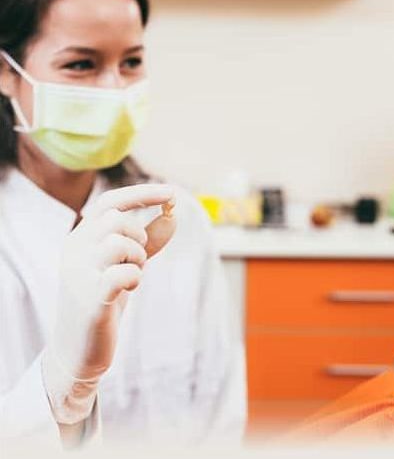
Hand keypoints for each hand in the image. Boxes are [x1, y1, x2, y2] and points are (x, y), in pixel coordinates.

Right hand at [42, 184, 176, 424]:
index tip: (173, 193)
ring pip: (118, 242)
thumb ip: (148, 239)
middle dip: (139, 237)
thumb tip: (173, 213)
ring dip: (137, 258)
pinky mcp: (89, 298)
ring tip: (133, 275)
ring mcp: (78, 273)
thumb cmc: (105, 299)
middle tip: (139, 260)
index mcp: (80, 237)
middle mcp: (73, 249)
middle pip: (117, 220)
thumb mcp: (126, 263)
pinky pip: (122, 273)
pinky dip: (134, 277)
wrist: (79, 348)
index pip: (109, 202)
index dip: (142, 194)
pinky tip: (130, 288)